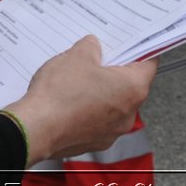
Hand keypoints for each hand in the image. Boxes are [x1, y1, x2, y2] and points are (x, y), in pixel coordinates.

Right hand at [4, 36, 156, 164]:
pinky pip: (98, 121)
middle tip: (98, 58)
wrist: (35, 130)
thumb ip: (91, 46)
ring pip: (113, 104)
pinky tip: (70, 101)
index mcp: (133, 89)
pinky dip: (89, 110)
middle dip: (115, 71)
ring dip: (101, 92)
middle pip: (130, 85)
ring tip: (78, 79)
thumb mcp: (78, 55)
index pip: (149, 64)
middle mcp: (129, 114)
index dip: (140, 50)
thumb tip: (93, 47)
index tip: (131, 43)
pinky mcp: (94, 143)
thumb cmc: (62, 92)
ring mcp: (111, 132)